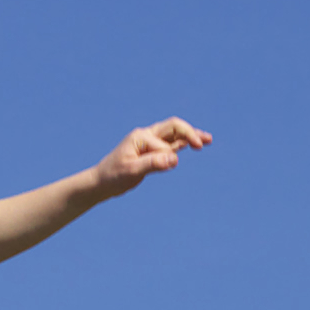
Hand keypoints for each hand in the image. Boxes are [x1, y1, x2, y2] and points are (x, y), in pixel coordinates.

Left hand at [92, 118, 211, 196]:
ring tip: (207, 140)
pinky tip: (192, 145)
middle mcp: (147, 136)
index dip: (167, 156)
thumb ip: (153, 163)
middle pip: (174, 127)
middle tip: (205, 142)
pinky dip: (182, 143)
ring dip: (190, 136)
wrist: (102, 182)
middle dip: (190, 132)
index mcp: (141, 137)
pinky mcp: (151, 152)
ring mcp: (150, 142)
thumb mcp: (132, 171)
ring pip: (174, 135)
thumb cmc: (113, 176)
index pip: (164, 143)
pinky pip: (170, 144)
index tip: (164, 167)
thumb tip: (175, 159)